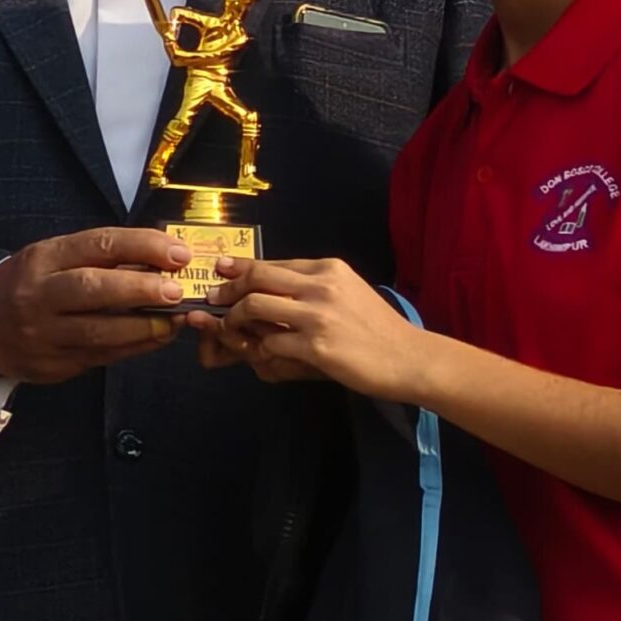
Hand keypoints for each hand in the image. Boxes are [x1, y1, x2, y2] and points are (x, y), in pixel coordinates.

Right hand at [0, 228, 191, 383]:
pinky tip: (156, 338)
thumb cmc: (30, 285)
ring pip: (99, 332)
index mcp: (42, 259)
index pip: (98, 245)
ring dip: (144, 327)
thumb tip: (162, 259)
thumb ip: (100, 258)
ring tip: (174, 321)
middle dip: (141, 289)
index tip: (177, 254)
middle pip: (94, 289)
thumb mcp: (53, 258)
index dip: (143, 247)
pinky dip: (134, 347)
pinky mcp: (52, 365)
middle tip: (177, 291)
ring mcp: (43, 335)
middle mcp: (38, 296)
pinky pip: (100, 356)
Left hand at [216, 259, 433, 398]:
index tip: (219, 271)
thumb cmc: (375, 328)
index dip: (239, 268)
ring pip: (254, 307)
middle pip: (256, 279)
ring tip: (232, 330)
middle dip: (227, 290)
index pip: (271, 263)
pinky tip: (259, 355)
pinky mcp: (316, 346)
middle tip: (213, 302)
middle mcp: (321, 285)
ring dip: (234, 320)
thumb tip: (269, 288)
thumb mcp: (346, 293)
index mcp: (327, 269)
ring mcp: (318, 315)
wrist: (407, 357)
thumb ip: (311, 288)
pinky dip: (258, 349)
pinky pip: (269, 343)